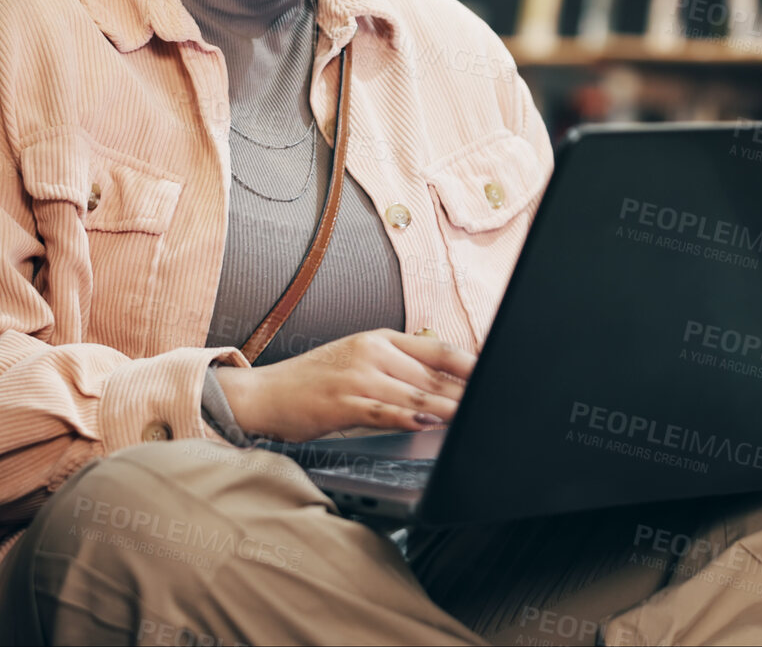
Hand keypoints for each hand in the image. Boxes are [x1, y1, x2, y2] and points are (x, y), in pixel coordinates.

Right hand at [214, 329, 475, 443]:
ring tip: (474, 416)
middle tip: (494, 403)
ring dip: (448, 408)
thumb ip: (398, 368)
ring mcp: (356, 376)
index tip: (497, 374)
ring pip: (415, 393)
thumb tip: (443, 385)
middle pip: (433, 374)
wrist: (264, 394)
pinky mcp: (342, 402)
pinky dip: (410, 416)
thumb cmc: (313, 382)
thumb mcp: (357, 361)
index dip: (471, 363)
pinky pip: (384, 410)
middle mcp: (371, 352)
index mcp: (379, 339)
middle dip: (466, 392)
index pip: (438, 349)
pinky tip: (429, 422)